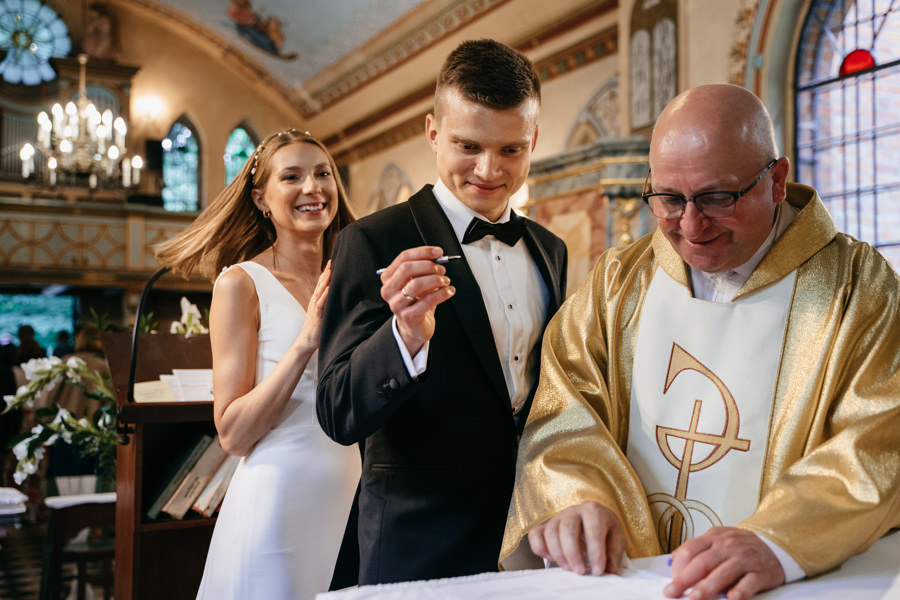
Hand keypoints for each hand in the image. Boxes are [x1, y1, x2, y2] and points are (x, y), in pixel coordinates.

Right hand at [295, 260, 330, 350]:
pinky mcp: (316, 315)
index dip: (327, 273)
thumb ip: (330, 306)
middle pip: (321, 283)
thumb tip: (340, 299)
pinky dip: (324, 295)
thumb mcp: (325, 314)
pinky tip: (328, 289)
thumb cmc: (318, 329)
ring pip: (320, 291)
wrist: (307, 341)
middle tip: (332, 260)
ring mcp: (315, 307)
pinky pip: (320, 304)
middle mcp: (315, 301)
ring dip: (325, 280)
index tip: (333, 262)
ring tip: (331, 270)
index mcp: (317, 300)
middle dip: (327, 272)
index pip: (322, 283)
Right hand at [379, 246, 454, 354]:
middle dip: (428, 266)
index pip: (403, 258)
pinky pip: (428, 300)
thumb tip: (437, 257)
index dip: (423, 252)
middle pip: (406, 269)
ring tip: (445, 281)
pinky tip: (449, 291)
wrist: (414, 327)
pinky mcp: (408, 316)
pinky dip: (442, 293)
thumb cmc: (416, 301)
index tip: (438, 252)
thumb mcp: (416, 281)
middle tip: (441, 269)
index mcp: (388, 278)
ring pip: (416, 284)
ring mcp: (397, 304)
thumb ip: (423, 268)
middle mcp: (388, 290)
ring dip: (436, 279)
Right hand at [527, 501, 626, 575]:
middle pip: (568, 529)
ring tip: (568, 568)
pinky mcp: (546, 525)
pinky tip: (550, 558)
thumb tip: (610, 570)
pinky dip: (539, 548)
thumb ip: (614, 553)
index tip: (597, 571)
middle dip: (572, 553)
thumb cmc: (605, 529)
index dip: (595, 553)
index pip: (593, 531)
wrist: (593, 518)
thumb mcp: (616, 538)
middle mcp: (574, 511)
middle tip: (579, 571)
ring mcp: (558, 517)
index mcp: (594, 511)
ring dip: (558, 553)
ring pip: (551, 532)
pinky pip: (535, 534)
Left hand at [664, 527, 784, 599]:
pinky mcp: (761, 573)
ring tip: (694, 598)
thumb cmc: (740, 547)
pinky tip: (731, 599)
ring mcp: (745, 559)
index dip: (678, 566)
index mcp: (714, 538)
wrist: (775, 546)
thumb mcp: (717, 539)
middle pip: (702, 562)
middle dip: (684, 579)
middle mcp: (728, 546)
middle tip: (671, 592)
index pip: (690, 550)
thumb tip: (672, 562)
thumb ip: (697, 549)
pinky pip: (749, 583)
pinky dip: (740, 591)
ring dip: (707, 587)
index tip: (671, 581)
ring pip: (723, 573)